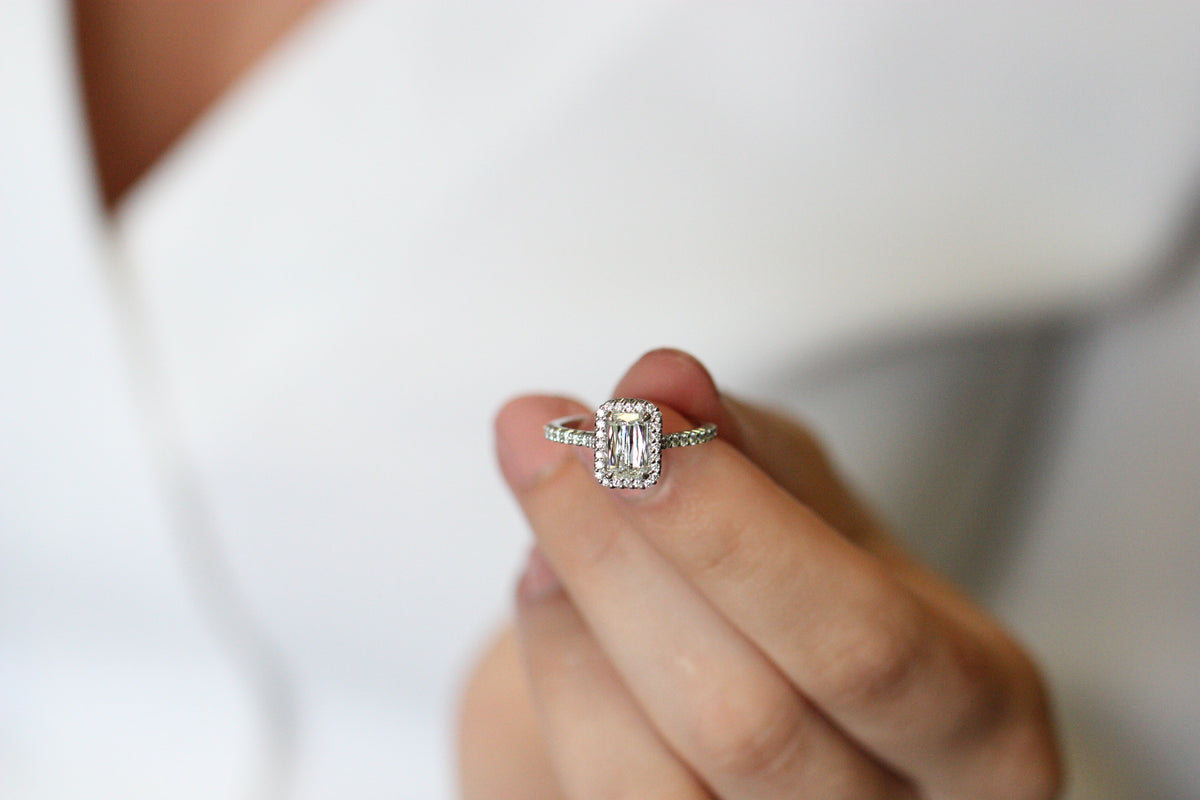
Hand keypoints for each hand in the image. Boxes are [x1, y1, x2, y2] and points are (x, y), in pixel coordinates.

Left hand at [459, 349, 1060, 799]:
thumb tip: (662, 383)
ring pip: (652, 779)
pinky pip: (603, 795)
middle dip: (626, 560)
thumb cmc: (801, 605)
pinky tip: (547, 589)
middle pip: (748, 722)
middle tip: (550, 441)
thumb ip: (746, 445)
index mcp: (981, 724)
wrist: (749, 700)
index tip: (634, 424)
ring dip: (574, 613)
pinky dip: (557, 677)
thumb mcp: (809, 508)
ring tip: (548, 503)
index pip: (864, 646)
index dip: (736, 535)